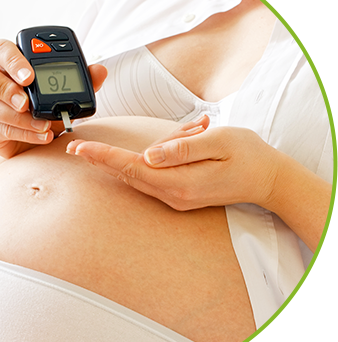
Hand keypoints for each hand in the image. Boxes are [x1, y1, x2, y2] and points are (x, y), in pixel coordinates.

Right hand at [0, 39, 107, 158]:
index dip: (12, 60)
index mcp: (11, 65)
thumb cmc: (48, 108)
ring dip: (18, 116)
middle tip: (26, 101)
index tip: (30, 75)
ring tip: (43, 124)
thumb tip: (100, 70)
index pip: (2, 50)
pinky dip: (24, 133)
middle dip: (4, 86)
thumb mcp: (67, 93)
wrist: (40, 138)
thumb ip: (82, 80)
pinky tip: (43, 135)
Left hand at [66, 115, 280, 210]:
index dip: (104, 157)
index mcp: (181, 182)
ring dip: (112, 165)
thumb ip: (182, 148)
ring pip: (136, 179)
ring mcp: (176, 199)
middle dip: (99, 161)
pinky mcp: (179, 196)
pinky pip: (148, 182)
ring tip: (89, 151)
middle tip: (73, 147)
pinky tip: (120, 160)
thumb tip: (149, 155)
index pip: (132, 167)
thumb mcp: (219, 142)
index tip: (79, 148)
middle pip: (128, 176)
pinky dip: (130, 169)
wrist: (269, 180)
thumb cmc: (247, 155)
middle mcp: (174, 195)